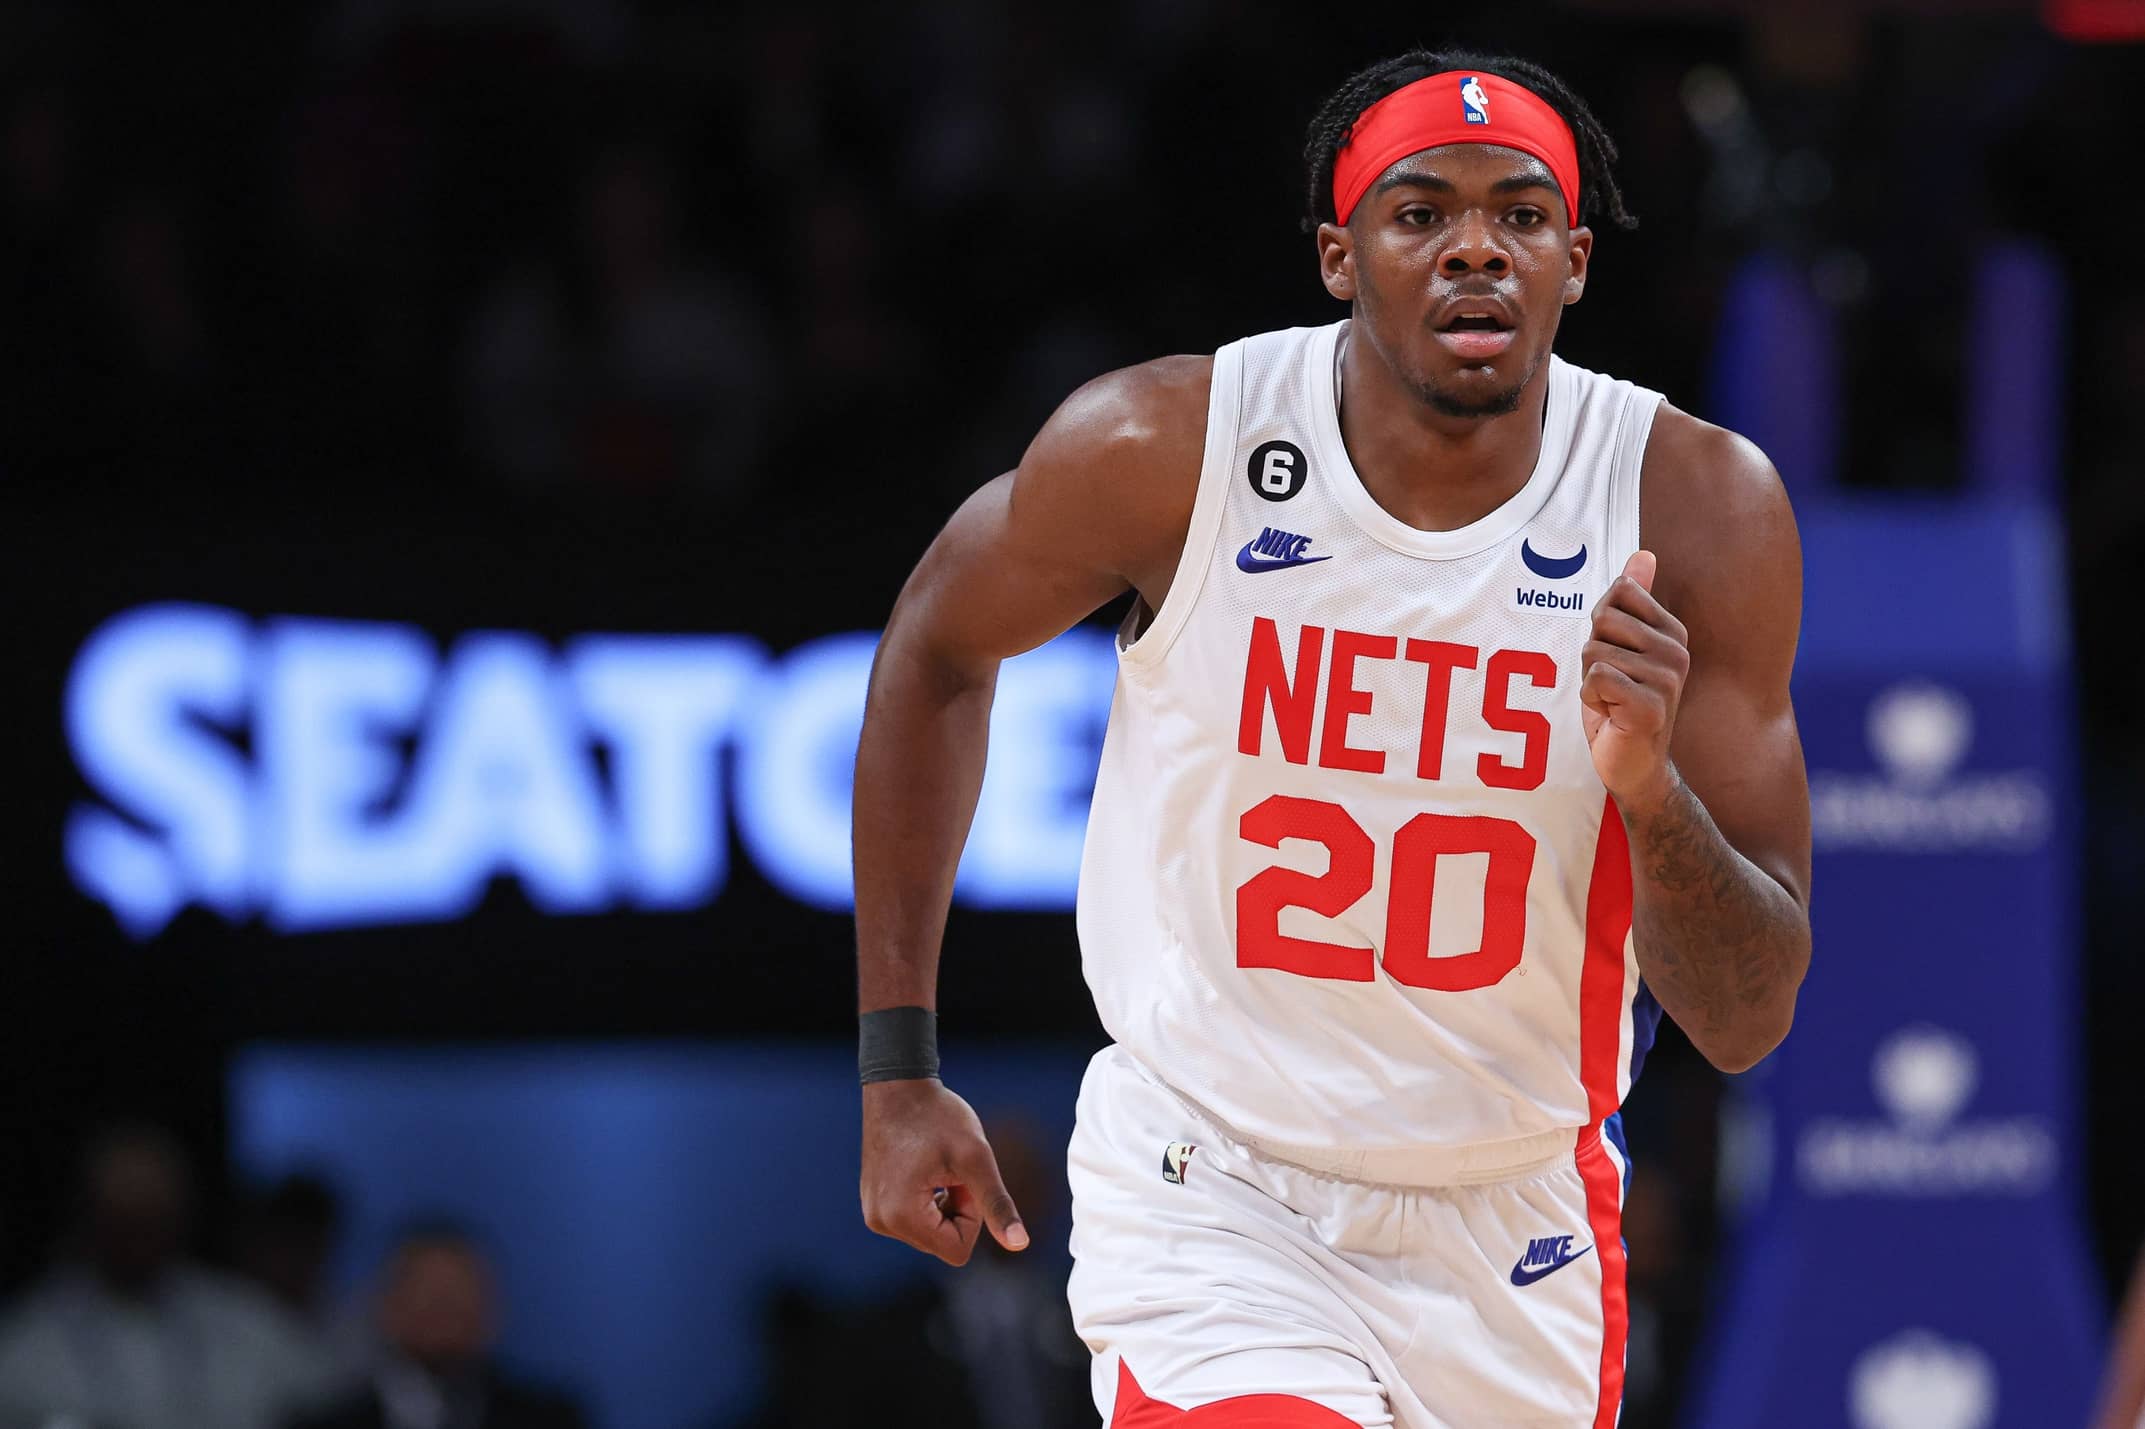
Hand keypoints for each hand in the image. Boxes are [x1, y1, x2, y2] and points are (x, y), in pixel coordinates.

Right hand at [860, 1078, 1027, 1265]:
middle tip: (952, 1169)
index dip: (972, 1216)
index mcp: (902, 1216)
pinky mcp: (874, 1204)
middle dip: (957, 1209)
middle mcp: (881, 1222)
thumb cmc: (938, 1116)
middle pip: (942, 1243)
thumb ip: (997, 1204)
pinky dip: (928, 1201)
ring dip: (944, 1205)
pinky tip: (925, 1169)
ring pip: (930, 1233)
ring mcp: (875, 1214)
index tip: (965, 1179)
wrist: (899, 1086)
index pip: (957, 1250)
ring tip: (938, 1167)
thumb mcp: (975, 1158)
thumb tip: (1020, 1245)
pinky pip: (914, 1221)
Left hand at [1581, 550, 1687, 812]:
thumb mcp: (1623, 646)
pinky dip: (1591, 698)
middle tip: (1611, 684)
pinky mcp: (1651, 706)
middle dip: (1592, 653)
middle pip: (1603, 618)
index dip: (1601, 624)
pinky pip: (1597, 678)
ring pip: (1594, 651)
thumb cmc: (1621, 703)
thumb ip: (1633, 601)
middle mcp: (1676, 651)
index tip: (1616, 655)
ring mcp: (1667, 679)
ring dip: (1590, 681)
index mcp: (1671, 631)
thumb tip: (1643, 554)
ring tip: (1612, 701)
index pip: (1619, 591)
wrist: (1633, 764)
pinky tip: (1611, 715)